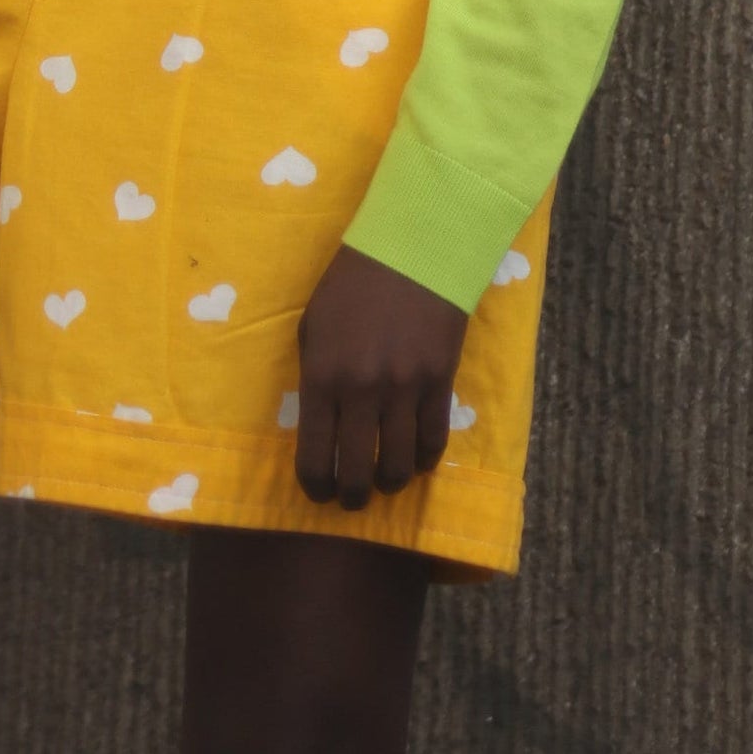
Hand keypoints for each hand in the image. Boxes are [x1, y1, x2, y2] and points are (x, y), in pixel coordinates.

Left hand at [293, 244, 467, 510]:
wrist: (409, 253)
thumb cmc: (350, 287)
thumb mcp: (313, 326)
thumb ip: (315, 376)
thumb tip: (320, 425)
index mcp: (321, 375)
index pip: (314, 453)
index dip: (314, 485)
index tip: (317, 494)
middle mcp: (362, 391)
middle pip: (357, 471)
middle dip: (351, 496)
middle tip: (350, 500)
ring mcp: (404, 390)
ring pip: (399, 465)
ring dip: (389, 483)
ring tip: (382, 483)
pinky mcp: (439, 384)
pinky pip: (434, 442)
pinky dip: (424, 461)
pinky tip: (415, 461)